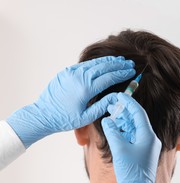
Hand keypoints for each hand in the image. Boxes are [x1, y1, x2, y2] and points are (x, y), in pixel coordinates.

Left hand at [7, 56, 135, 147]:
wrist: (43, 115)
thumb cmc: (65, 120)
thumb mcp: (87, 118)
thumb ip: (103, 106)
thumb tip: (117, 96)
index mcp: (86, 89)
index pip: (109, 77)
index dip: (122, 74)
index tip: (131, 71)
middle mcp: (79, 78)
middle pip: (103, 67)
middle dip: (118, 65)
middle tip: (130, 63)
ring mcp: (71, 73)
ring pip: (94, 63)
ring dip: (108, 61)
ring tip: (120, 60)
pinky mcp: (66, 72)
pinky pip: (84, 64)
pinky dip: (96, 62)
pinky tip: (104, 62)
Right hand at [101, 93, 161, 182]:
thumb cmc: (131, 173)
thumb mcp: (120, 149)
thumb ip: (113, 132)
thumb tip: (107, 120)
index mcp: (149, 136)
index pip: (139, 113)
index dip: (128, 102)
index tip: (119, 95)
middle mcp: (150, 140)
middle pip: (138, 120)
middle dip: (125, 112)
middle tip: (112, 105)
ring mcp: (147, 147)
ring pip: (135, 129)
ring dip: (124, 122)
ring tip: (112, 115)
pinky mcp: (142, 154)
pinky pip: (134, 138)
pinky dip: (125, 132)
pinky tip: (115, 129)